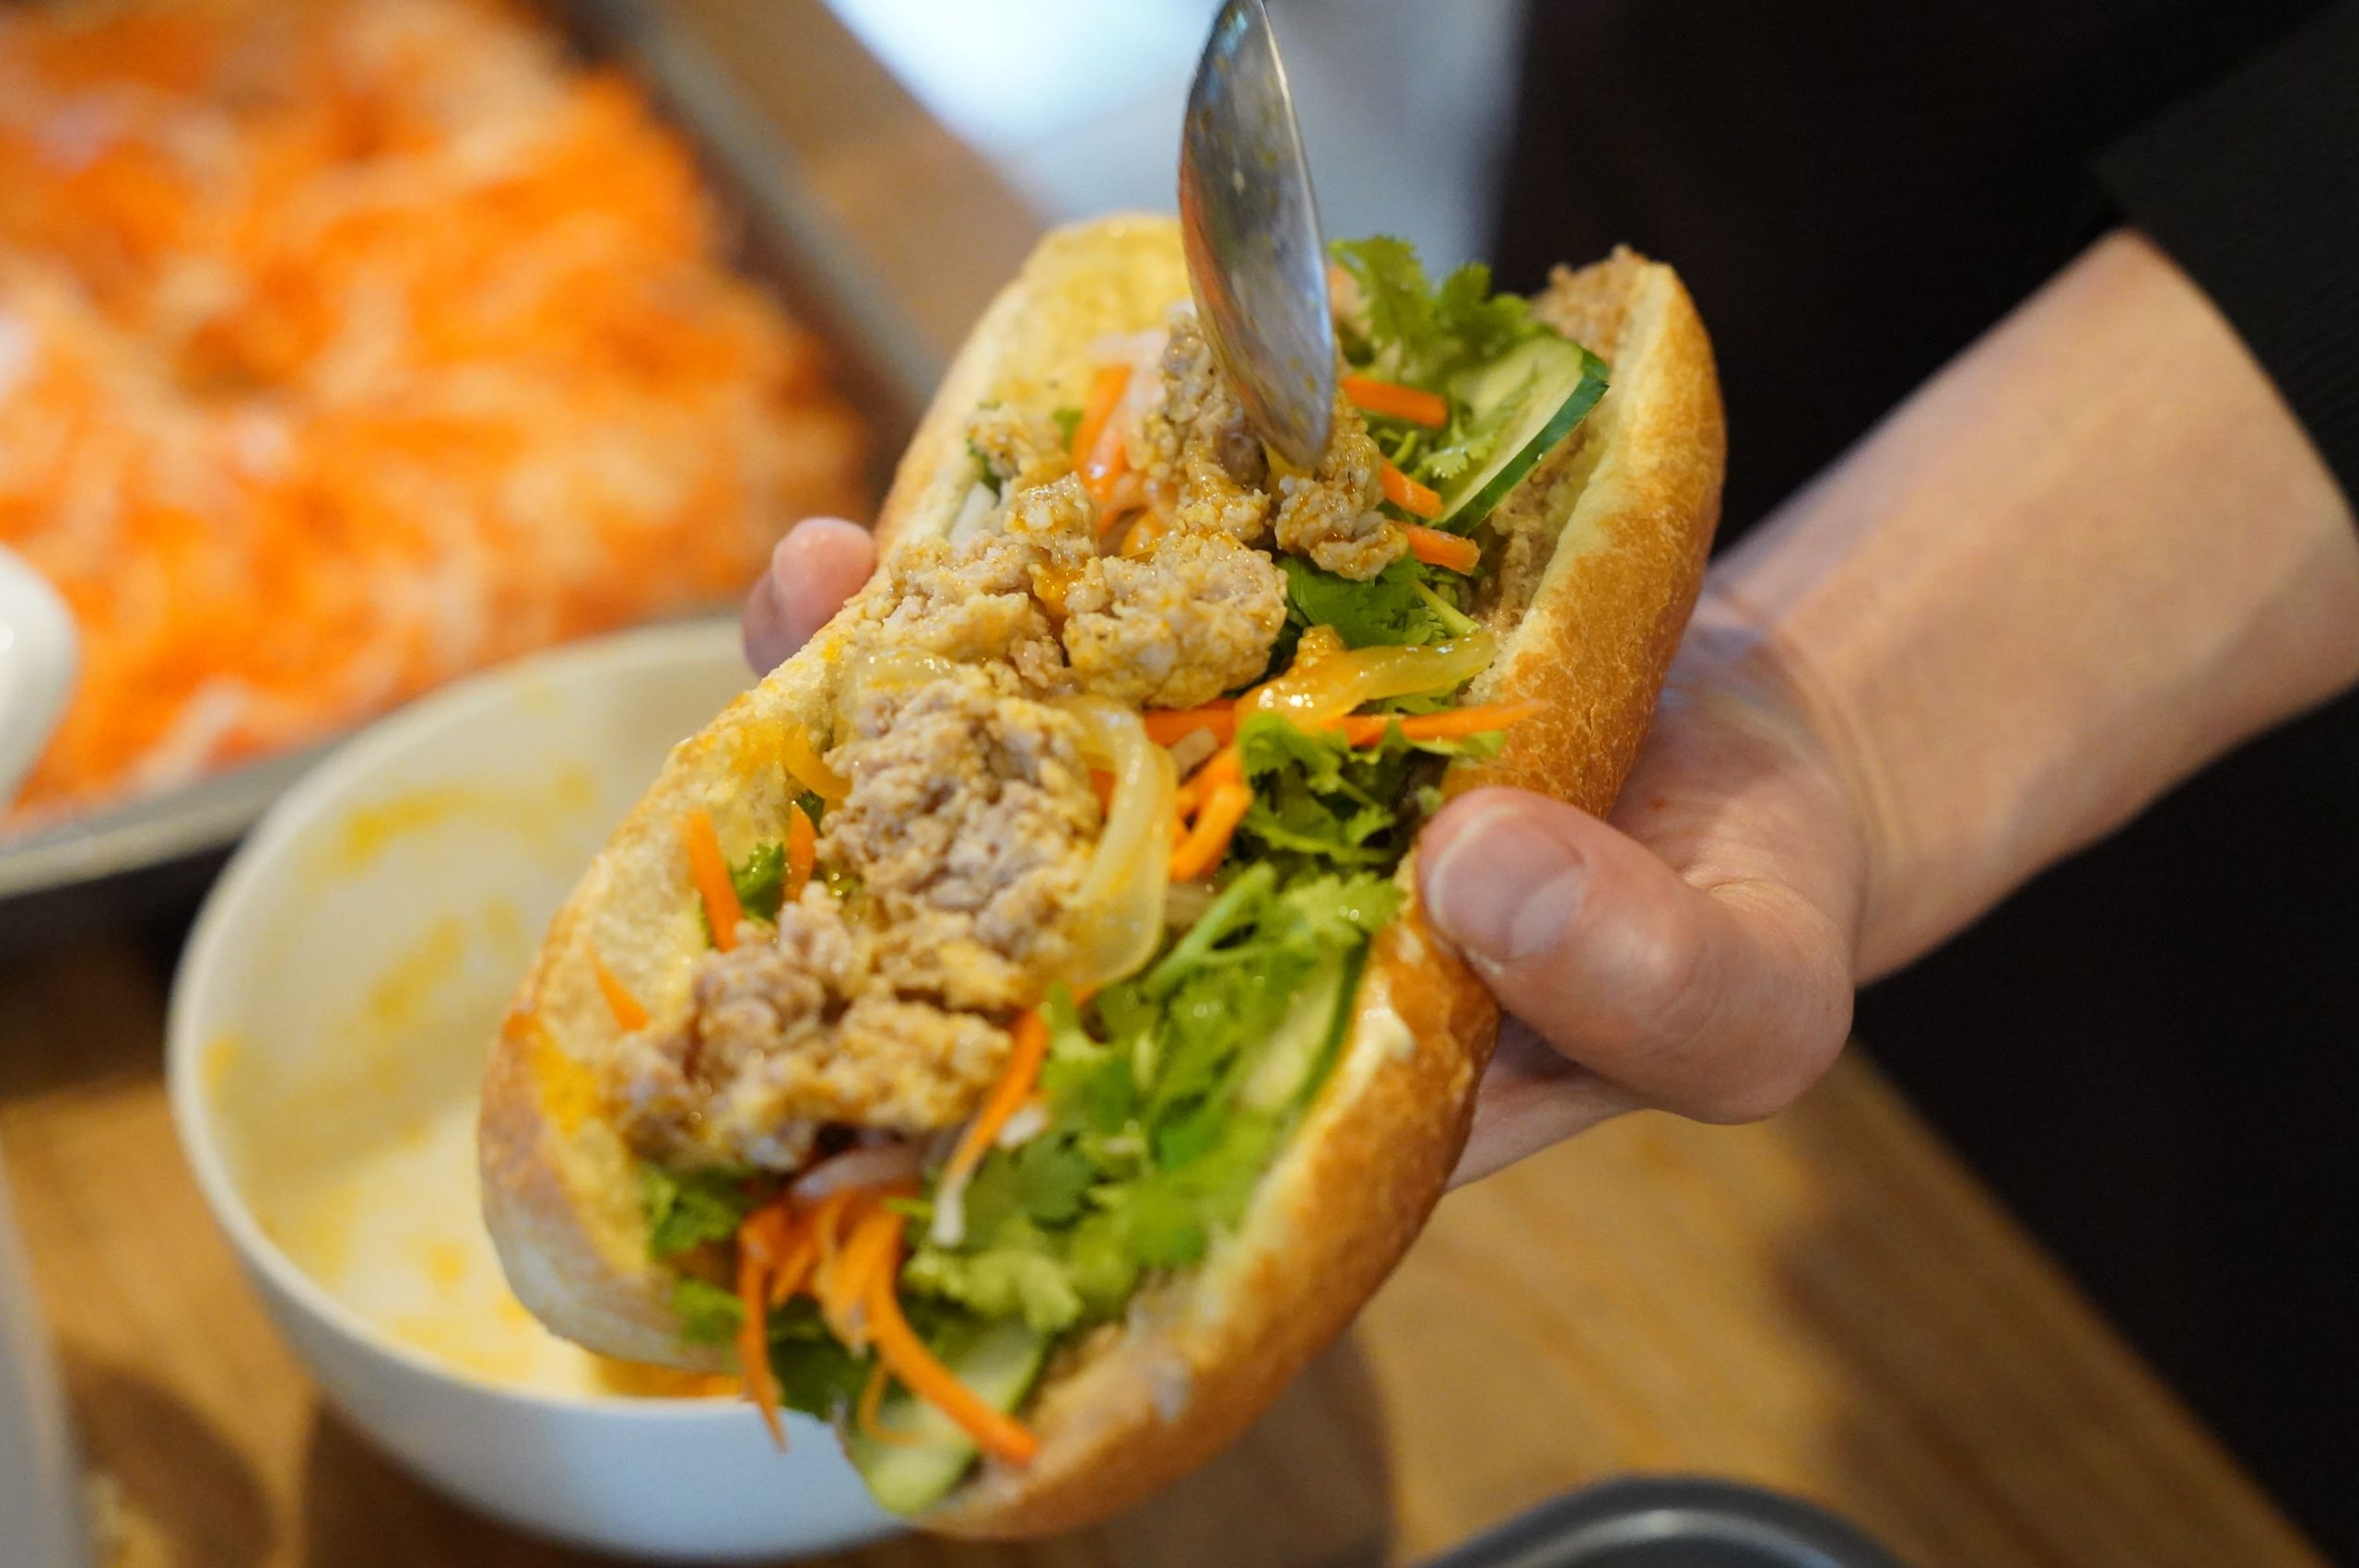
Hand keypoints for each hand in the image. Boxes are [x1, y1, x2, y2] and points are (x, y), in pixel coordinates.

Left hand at [742, 517, 1868, 1188]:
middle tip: (792, 781)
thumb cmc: (1743, 893)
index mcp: (1303, 1095)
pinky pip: (1092, 631)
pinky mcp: (1226, 674)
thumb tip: (1471, 868)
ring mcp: (1210, 807)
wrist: (1743, 724)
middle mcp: (1221, 959)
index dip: (955, 1140)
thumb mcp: (1751, 981)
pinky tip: (947, 509)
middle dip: (874, 875)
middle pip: (1007, 946)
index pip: (1103, 1154)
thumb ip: (1651, 978)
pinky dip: (1030, 566)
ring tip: (823, 589)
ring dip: (910, 689)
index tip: (830, 1091)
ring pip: (1021, 773)